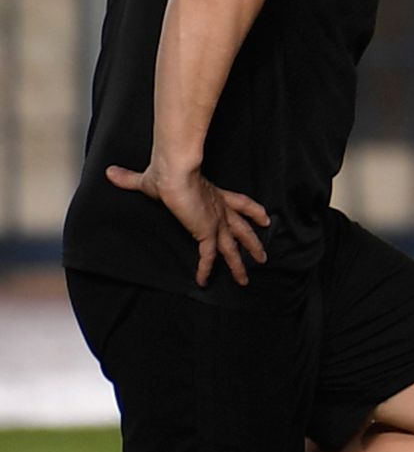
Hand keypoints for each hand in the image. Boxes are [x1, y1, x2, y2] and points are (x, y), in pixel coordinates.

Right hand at [108, 157, 269, 284]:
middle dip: (253, 243)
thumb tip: (110, 172)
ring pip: (232, 247)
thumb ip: (130, 179)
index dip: (254, 212)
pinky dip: (205, 269)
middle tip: (262, 257)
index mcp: (214, 195)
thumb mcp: (147, 179)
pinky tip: (203, 281)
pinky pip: (209, 256)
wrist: (174, 170)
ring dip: (240, 263)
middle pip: (243, 229)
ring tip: (246, 278)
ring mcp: (215, 221)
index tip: (265, 219)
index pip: (240, 204)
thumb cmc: (165, 171)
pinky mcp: (206, 231)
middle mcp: (219, 209)